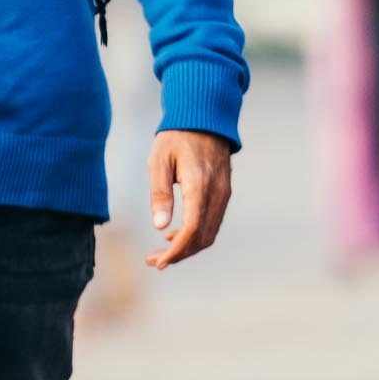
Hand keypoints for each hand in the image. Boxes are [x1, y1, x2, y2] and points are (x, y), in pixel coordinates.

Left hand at [146, 130, 233, 269]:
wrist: (204, 117)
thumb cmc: (176, 137)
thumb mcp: (159, 161)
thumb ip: (160, 194)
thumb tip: (160, 226)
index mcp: (200, 185)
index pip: (192, 228)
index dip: (177, 250)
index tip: (159, 262)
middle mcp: (217, 192)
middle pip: (203, 237)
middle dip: (179, 254)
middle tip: (154, 261)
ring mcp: (224, 193)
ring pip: (210, 232)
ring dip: (187, 247)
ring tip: (161, 252)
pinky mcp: (224, 193)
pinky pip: (213, 221)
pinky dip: (195, 234)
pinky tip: (174, 233)